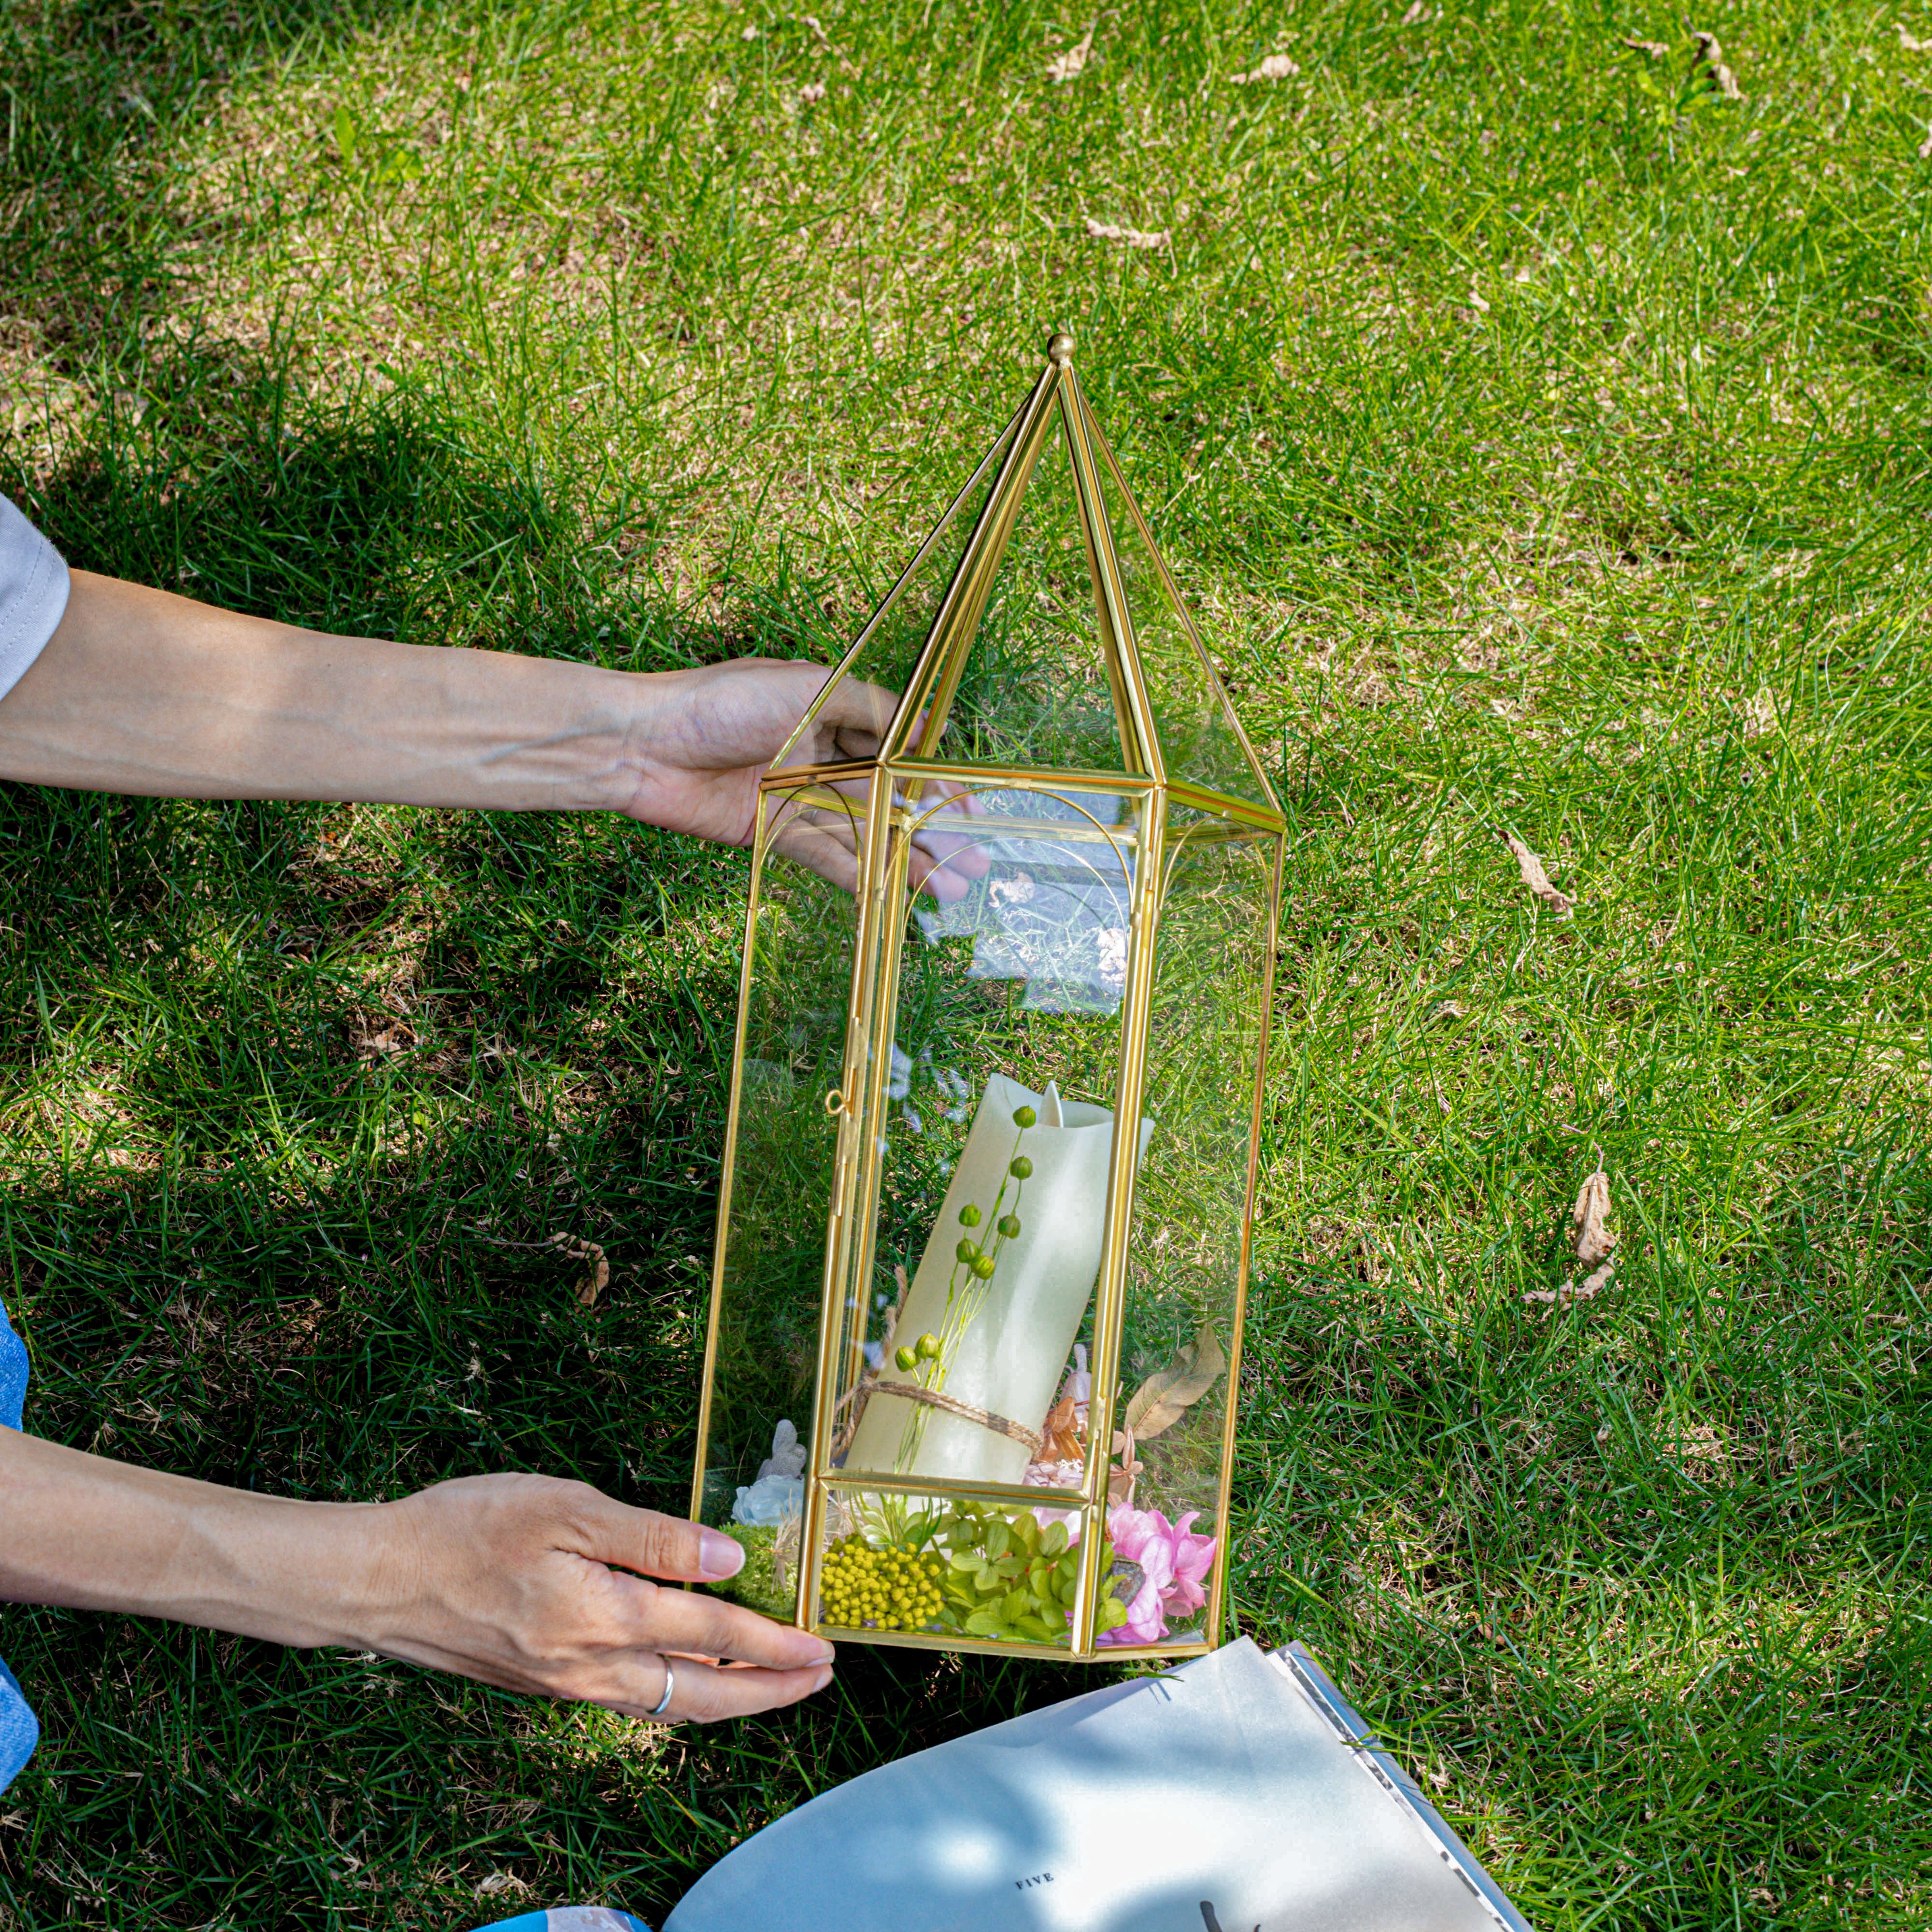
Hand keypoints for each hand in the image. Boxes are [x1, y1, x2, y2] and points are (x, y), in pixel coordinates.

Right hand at [363, 1473, 834, 1723]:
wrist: (377, 1580)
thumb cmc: (466, 1528)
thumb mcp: (566, 1507)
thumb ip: (652, 1538)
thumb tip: (726, 1557)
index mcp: (605, 1618)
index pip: (714, 1637)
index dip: (775, 1644)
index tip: (822, 1649)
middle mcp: (592, 1668)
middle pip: (703, 1696)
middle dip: (769, 1692)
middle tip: (818, 1678)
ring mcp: (566, 1685)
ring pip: (668, 1706)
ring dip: (730, 1699)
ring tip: (772, 1682)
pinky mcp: (544, 1685)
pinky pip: (631, 1702)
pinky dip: (677, 1695)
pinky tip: (689, 1674)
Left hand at [617, 658, 989, 901]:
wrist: (643, 745)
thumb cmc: (720, 702)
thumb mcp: (808, 688)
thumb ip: (870, 709)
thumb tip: (923, 730)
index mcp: (832, 712)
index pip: (898, 750)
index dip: (935, 781)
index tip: (969, 809)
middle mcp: (819, 754)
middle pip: (888, 798)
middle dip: (931, 831)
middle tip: (973, 864)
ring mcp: (798, 796)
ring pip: (863, 833)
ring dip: (904, 860)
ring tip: (946, 889)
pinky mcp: (772, 832)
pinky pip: (826, 857)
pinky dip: (860, 875)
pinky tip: (894, 893)